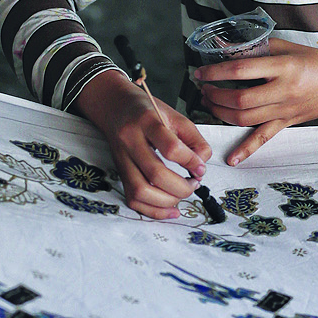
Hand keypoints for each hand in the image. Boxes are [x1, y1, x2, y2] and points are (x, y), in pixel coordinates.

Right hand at [75, 71, 210, 219]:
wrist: (115, 107)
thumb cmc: (147, 111)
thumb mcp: (175, 115)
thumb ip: (194, 139)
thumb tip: (202, 165)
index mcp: (147, 122)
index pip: (171, 147)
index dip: (191, 162)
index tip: (201, 168)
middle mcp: (130, 141)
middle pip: (155, 174)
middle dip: (181, 187)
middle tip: (194, 184)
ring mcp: (122, 159)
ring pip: (140, 191)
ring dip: (167, 201)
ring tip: (183, 193)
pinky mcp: (119, 173)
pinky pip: (132, 200)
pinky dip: (153, 211)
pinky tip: (171, 210)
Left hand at [195, 40, 317, 162]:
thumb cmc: (316, 60)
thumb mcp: (287, 47)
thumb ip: (258, 48)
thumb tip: (228, 49)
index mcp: (283, 67)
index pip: (241, 70)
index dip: (217, 71)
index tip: (201, 72)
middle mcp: (283, 91)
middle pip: (240, 99)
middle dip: (215, 96)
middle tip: (204, 89)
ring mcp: (285, 110)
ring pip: (245, 119)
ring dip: (221, 113)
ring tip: (210, 104)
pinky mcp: (287, 122)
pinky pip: (264, 138)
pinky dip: (246, 150)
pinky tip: (232, 158)